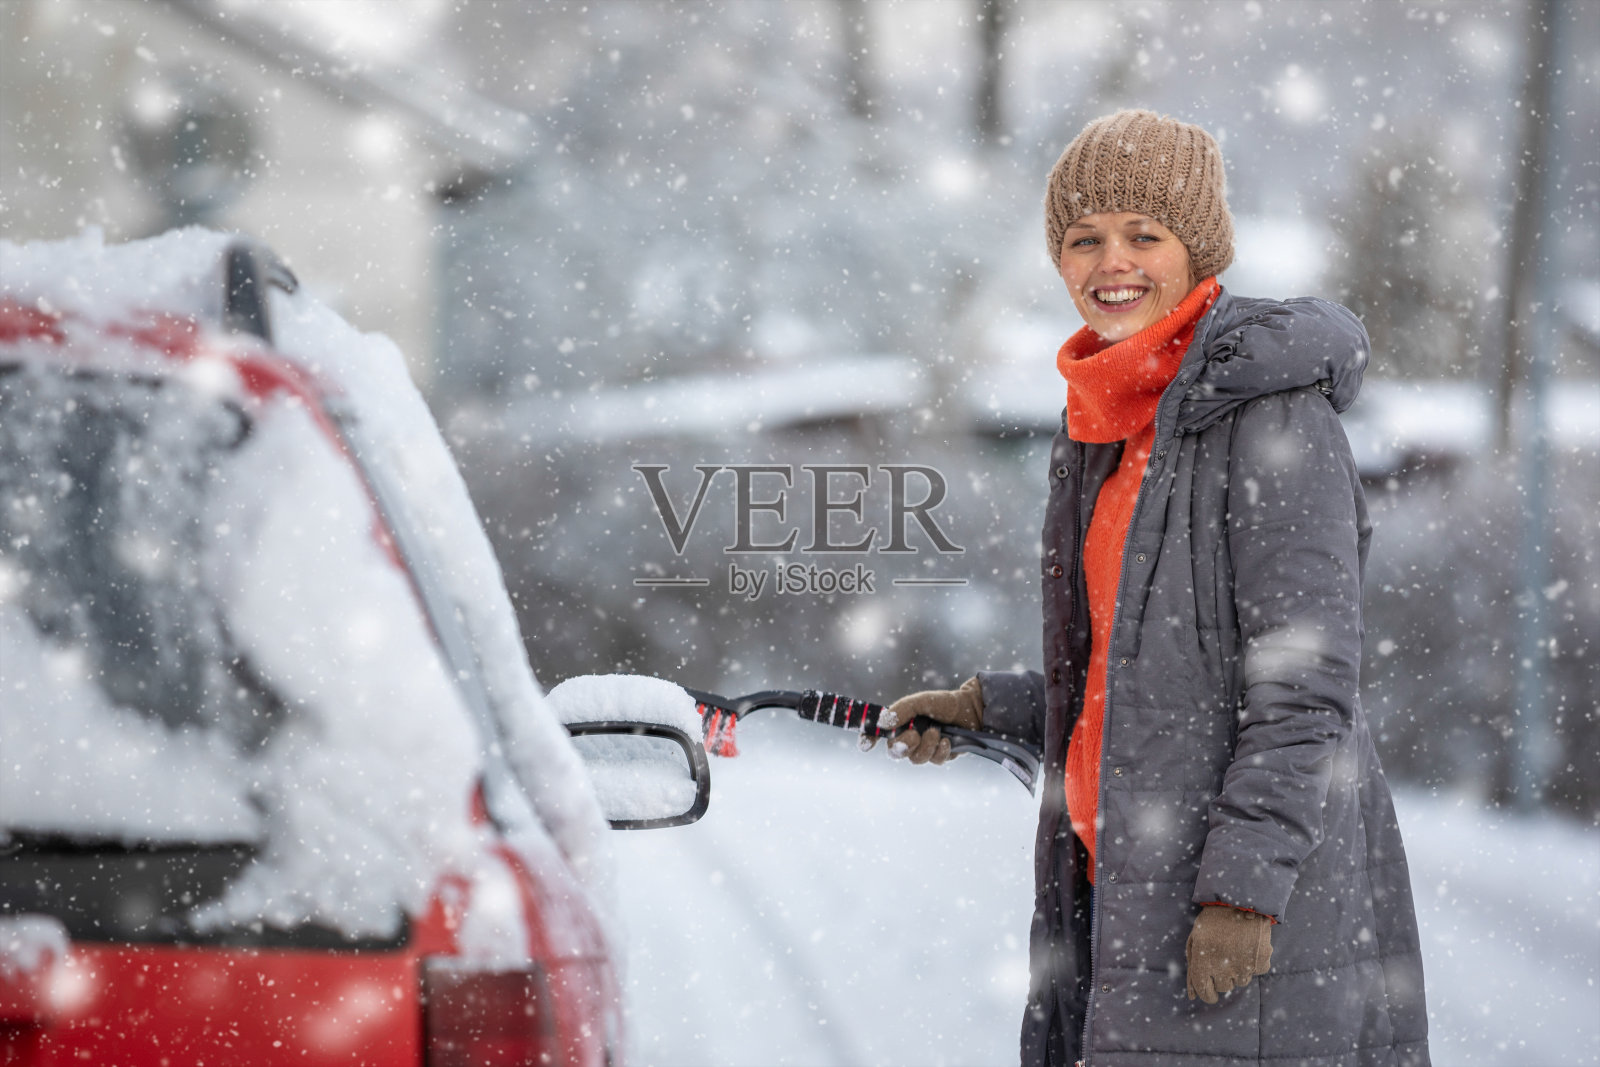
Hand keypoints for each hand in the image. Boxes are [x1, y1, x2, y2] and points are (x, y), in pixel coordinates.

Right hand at [864, 676, 982, 764]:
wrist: (973, 709)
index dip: (868, 739)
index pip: (878, 734)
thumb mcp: (921, 701)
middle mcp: (910, 737)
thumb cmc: (944, 703)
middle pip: (895, 752)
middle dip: (902, 746)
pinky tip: (946, 741)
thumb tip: (882, 722)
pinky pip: (934, 761)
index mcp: (901, 723)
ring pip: (915, 759)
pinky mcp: (940, 756)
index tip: (865, 744)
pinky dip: (939, 751)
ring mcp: (925, 748)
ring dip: (926, 746)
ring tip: (936, 732)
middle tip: (914, 735)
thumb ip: (902, 709)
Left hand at [1185, 905, 1272, 1003]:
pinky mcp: (1261, 963)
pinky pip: (1256, 971)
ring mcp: (1245, 968)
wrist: (1240, 900)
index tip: (1210, 994)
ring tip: (1235, 947)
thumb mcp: (1195, 939)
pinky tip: (1248, 946)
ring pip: (1240, 981)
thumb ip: (1192, 967)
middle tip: (1222, 957)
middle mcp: (1224, 970)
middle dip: (1221, 977)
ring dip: (1237, 970)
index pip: (1205, 992)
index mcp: (1203, 963)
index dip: (1207, 995)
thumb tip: (1193, 995)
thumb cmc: (1213, 920)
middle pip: (1223, 987)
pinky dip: (1253, 963)